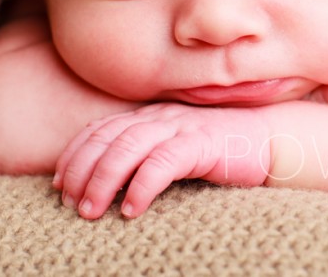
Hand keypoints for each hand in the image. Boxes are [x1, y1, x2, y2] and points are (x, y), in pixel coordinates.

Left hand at [53, 102, 270, 219]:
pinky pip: (165, 162)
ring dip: (104, 180)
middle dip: (82, 170)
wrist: (269, 141)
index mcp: (150, 117)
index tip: (57, 183)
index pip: (101, 129)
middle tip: (68, 203)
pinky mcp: (203, 143)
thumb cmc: (219, 152)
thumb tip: (107, 185)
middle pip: (108, 138)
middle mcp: (161, 117)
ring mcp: (181, 127)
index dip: (75, 154)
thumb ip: (145, 157)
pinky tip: (131, 209)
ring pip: (130, 147)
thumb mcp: (174, 151)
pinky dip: (143, 185)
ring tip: (90, 211)